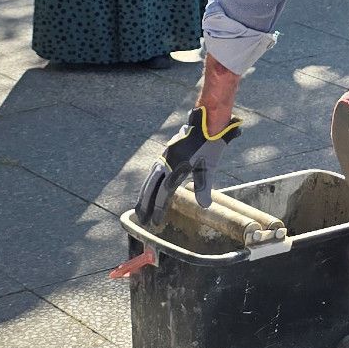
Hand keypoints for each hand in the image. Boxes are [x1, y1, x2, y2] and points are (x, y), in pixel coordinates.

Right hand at [135, 106, 241, 228]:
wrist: (204, 124)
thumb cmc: (208, 146)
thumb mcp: (208, 166)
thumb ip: (204, 186)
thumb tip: (204, 206)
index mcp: (173, 168)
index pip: (162, 193)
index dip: (158, 209)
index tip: (156, 223)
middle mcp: (164, 164)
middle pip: (150, 189)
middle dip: (145, 205)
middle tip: (142, 221)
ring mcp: (162, 159)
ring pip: (149, 181)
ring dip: (144, 196)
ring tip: (140, 211)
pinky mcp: (164, 156)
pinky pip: (152, 174)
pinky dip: (148, 185)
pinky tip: (149, 192)